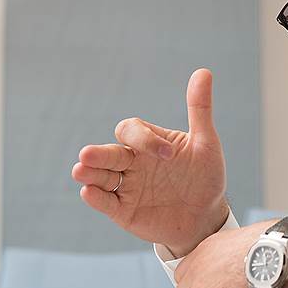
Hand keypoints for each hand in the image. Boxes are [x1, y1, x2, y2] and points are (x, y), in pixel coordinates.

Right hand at [71, 68, 227, 256]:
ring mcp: (126, 187)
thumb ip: (199, 109)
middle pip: (109, 153)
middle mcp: (132, 163)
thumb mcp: (206, 143)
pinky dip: (97, 198)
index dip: (145, 139)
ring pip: (100, 177)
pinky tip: (89, 192)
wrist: (207, 216)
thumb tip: (203, 72)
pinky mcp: (124, 211)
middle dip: (99, 154)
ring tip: (80, 170)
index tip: (168, 155)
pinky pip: (106, 202)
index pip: (132, 131)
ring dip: (90, 173)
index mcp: (148, 143)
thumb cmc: (205, 177)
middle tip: (87, 154)